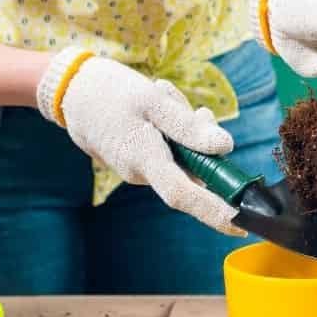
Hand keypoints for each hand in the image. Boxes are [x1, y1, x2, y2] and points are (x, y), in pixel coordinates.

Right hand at [36, 49, 242, 234]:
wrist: (74, 92)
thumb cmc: (112, 93)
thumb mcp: (154, 101)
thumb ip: (189, 126)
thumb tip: (225, 147)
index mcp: (144, 160)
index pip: (184, 195)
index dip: (214, 212)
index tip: (241, 223)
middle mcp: (143, 173)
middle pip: (193, 167)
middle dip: (203, 141)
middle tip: (197, 111)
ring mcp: (141, 169)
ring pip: (183, 154)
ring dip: (186, 127)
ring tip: (163, 97)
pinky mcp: (141, 160)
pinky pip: (171, 149)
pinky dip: (174, 128)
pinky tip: (159, 105)